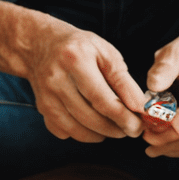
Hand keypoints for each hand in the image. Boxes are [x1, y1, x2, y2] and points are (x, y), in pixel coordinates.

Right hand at [19, 19, 145, 142]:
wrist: (39, 45)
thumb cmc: (79, 47)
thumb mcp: (105, 52)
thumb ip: (123, 79)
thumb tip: (138, 106)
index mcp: (75, 59)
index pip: (103, 99)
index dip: (124, 117)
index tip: (139, 124)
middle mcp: (56, 79)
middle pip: (91, 118)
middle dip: (117, 129)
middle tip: (132, 128)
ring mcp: (46, 97)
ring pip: (78, 130)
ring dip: (102, 134)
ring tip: (116, 127)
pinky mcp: (42, 109)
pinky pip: (65, 132)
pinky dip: (83, 134)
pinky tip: (93, 124)